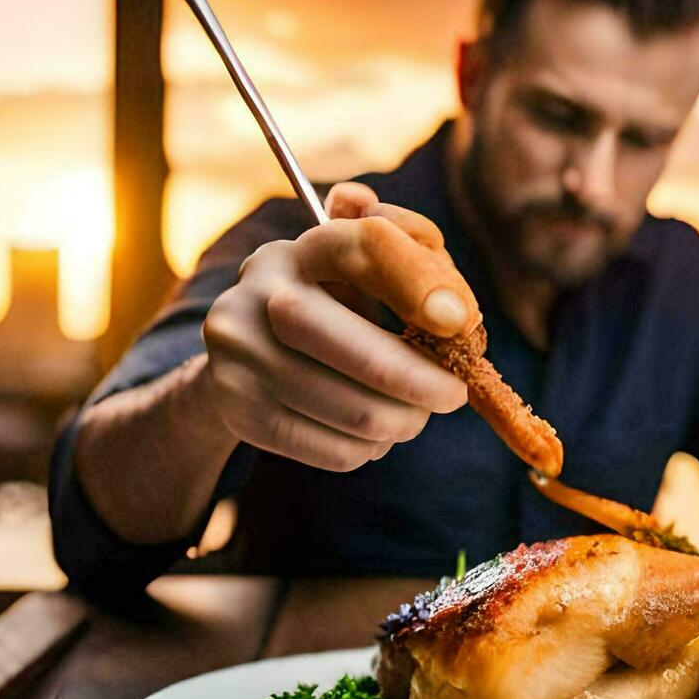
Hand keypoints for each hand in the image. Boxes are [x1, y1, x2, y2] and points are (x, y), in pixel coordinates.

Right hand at [199, 182, 478, 471]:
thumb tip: (457, 313)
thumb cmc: (330, 305)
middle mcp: (262, 292)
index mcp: (303, 248)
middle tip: (453, 396)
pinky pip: (334, 450)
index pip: (367, 249)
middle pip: (365, 356)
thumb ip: (417, 265)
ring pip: (357, 414)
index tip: (460, 323)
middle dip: (423, 386)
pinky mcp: (237, 408)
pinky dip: (368, 449)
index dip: (419, 285)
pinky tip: (370, 435)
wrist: (238, 348)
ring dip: (402, 424)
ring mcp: (241, 353)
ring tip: (410, 417)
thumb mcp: (364, 273)